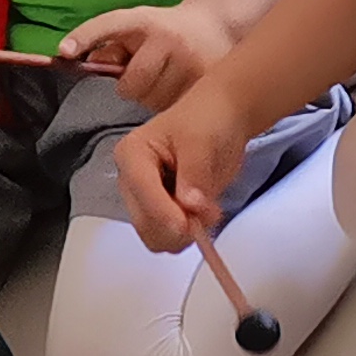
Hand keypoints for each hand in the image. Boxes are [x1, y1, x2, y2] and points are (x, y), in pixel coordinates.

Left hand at [60, 1, 234, 113]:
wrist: (214, 28)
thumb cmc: (163, 30)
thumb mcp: (134, 28)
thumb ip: (107, 47)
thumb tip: (76, 61)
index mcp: (144, 21)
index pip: (110, 24)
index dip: (85, 37)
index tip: (63, 51)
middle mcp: (168, 38)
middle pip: (132, 85)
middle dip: (132, 86)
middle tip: (146, 74)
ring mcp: (190, 61)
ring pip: (153, 101)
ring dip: (152, 97)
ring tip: (165, 80)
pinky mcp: (206, 82)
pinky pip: (174, 109)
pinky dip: (171, 105)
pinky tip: (178, 88)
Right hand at [111, 93, 255, 256]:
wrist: (223, 119)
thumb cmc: (207, 118)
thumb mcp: (201, 139)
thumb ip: (194, 173)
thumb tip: (190, 205)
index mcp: (132, 153)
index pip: (141, 190)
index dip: (163, 212)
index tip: (188, 226)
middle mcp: (132, 180)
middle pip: (144, 222)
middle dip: (177, 226)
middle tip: (208, 213)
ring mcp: (147, 199)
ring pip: (157, 236)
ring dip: (186, 233)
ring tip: (208, 208)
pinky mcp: (163, 213)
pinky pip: (172, 238)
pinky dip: (191, 234)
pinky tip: (205, 213)